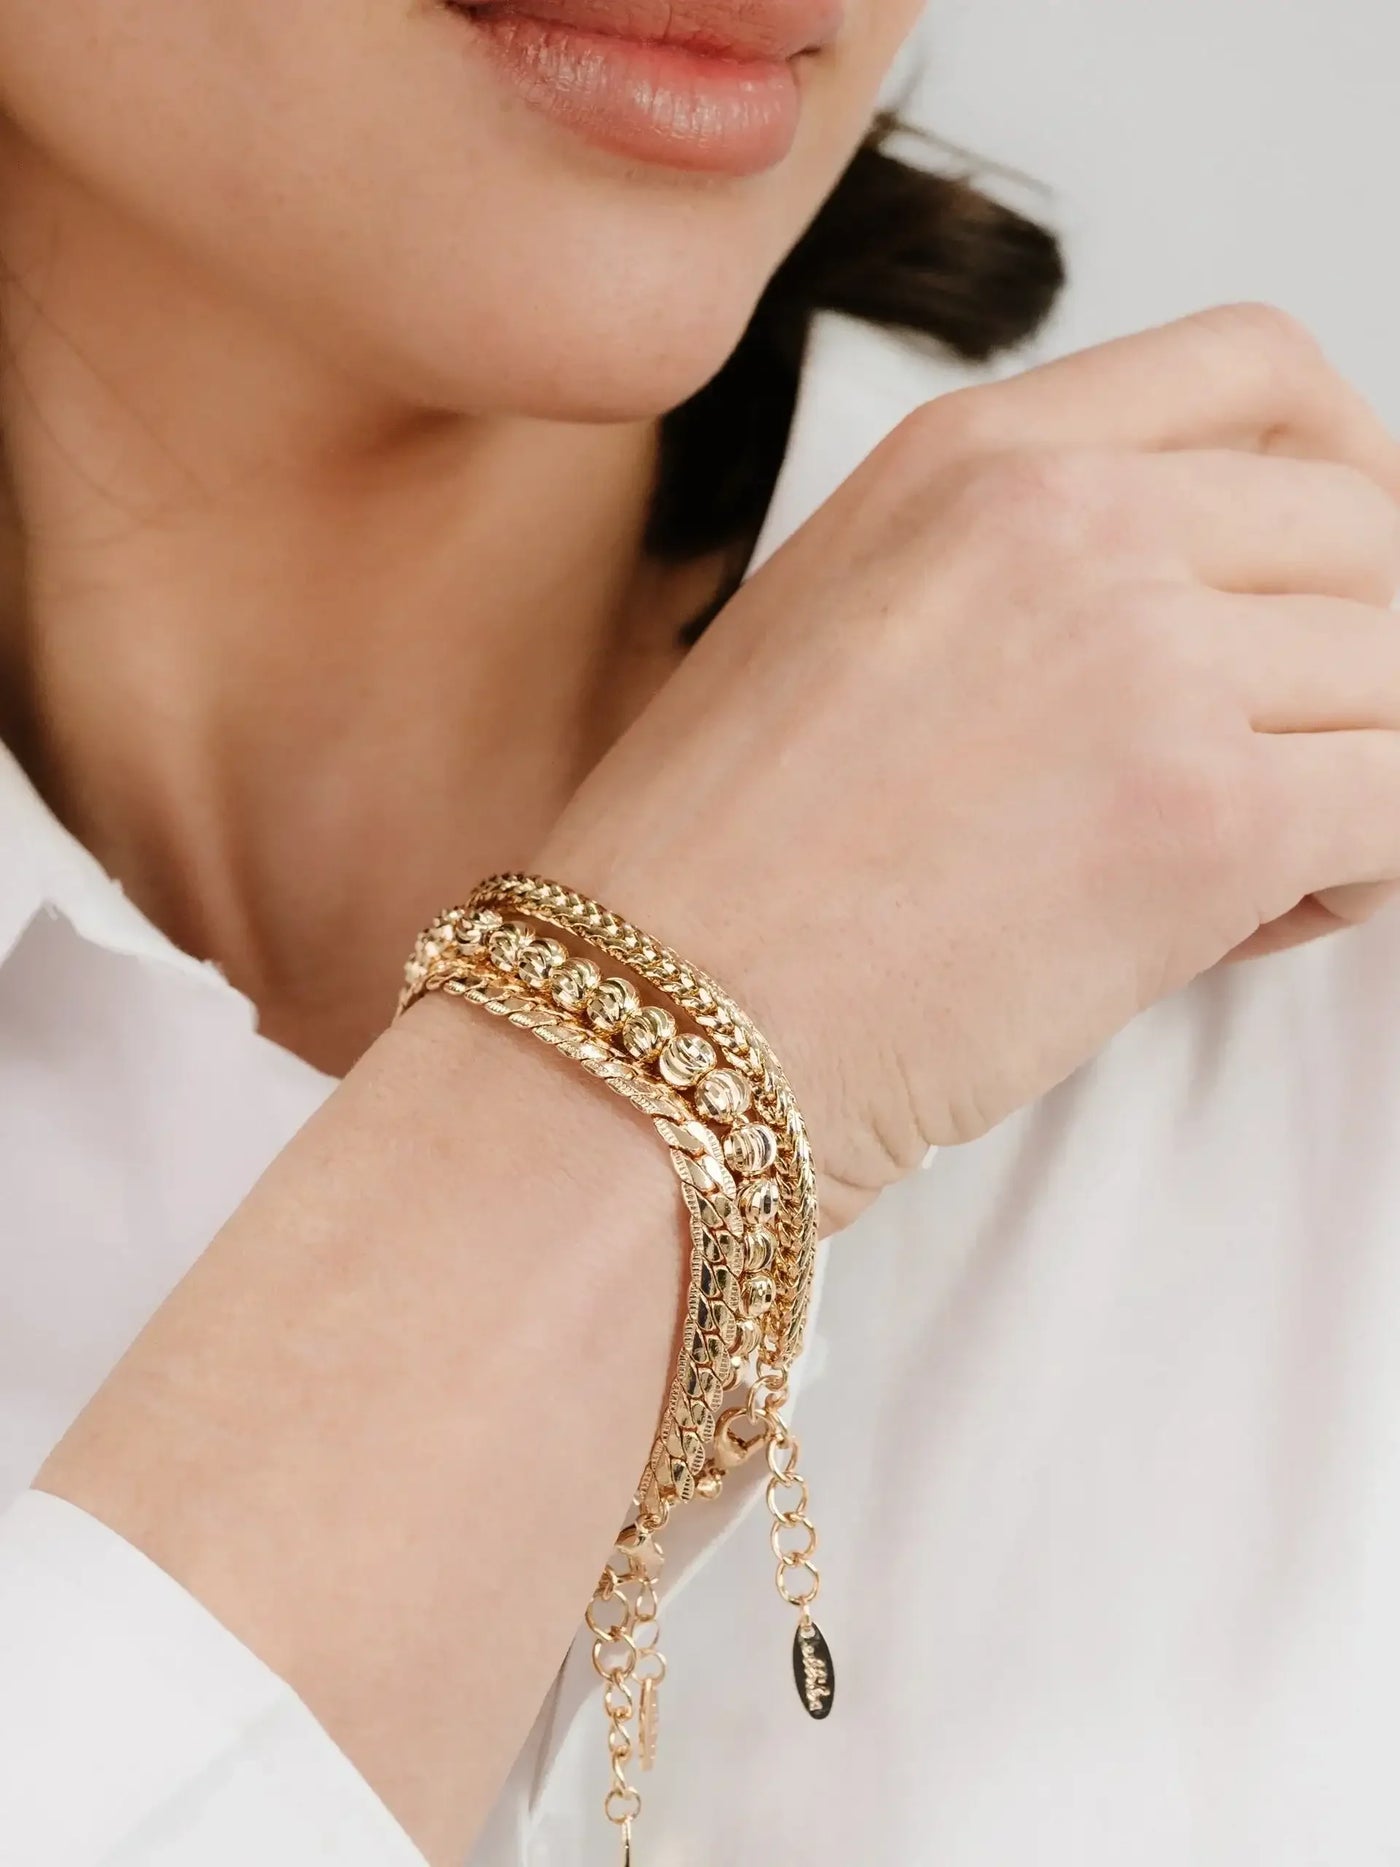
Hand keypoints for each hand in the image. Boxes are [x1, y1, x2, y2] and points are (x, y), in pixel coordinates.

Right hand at [542, 305, 1399, 1230]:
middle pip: (1363, 535)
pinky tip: (1255, 919)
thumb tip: (1205, 609)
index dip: (1351, 466)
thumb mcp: (840, 627)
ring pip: (1397, 678)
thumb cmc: (716, 873)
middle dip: (1363, 657)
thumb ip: (1018, 573)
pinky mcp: (1203, 818)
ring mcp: (1145, 657)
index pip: (1259, 371)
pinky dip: (1366, 868)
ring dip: (1360, 773)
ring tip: (1252, 870)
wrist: (647, 1027)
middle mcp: (1070, 519)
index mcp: (970, 457)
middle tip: (1294, 766)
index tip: (1348, 567)